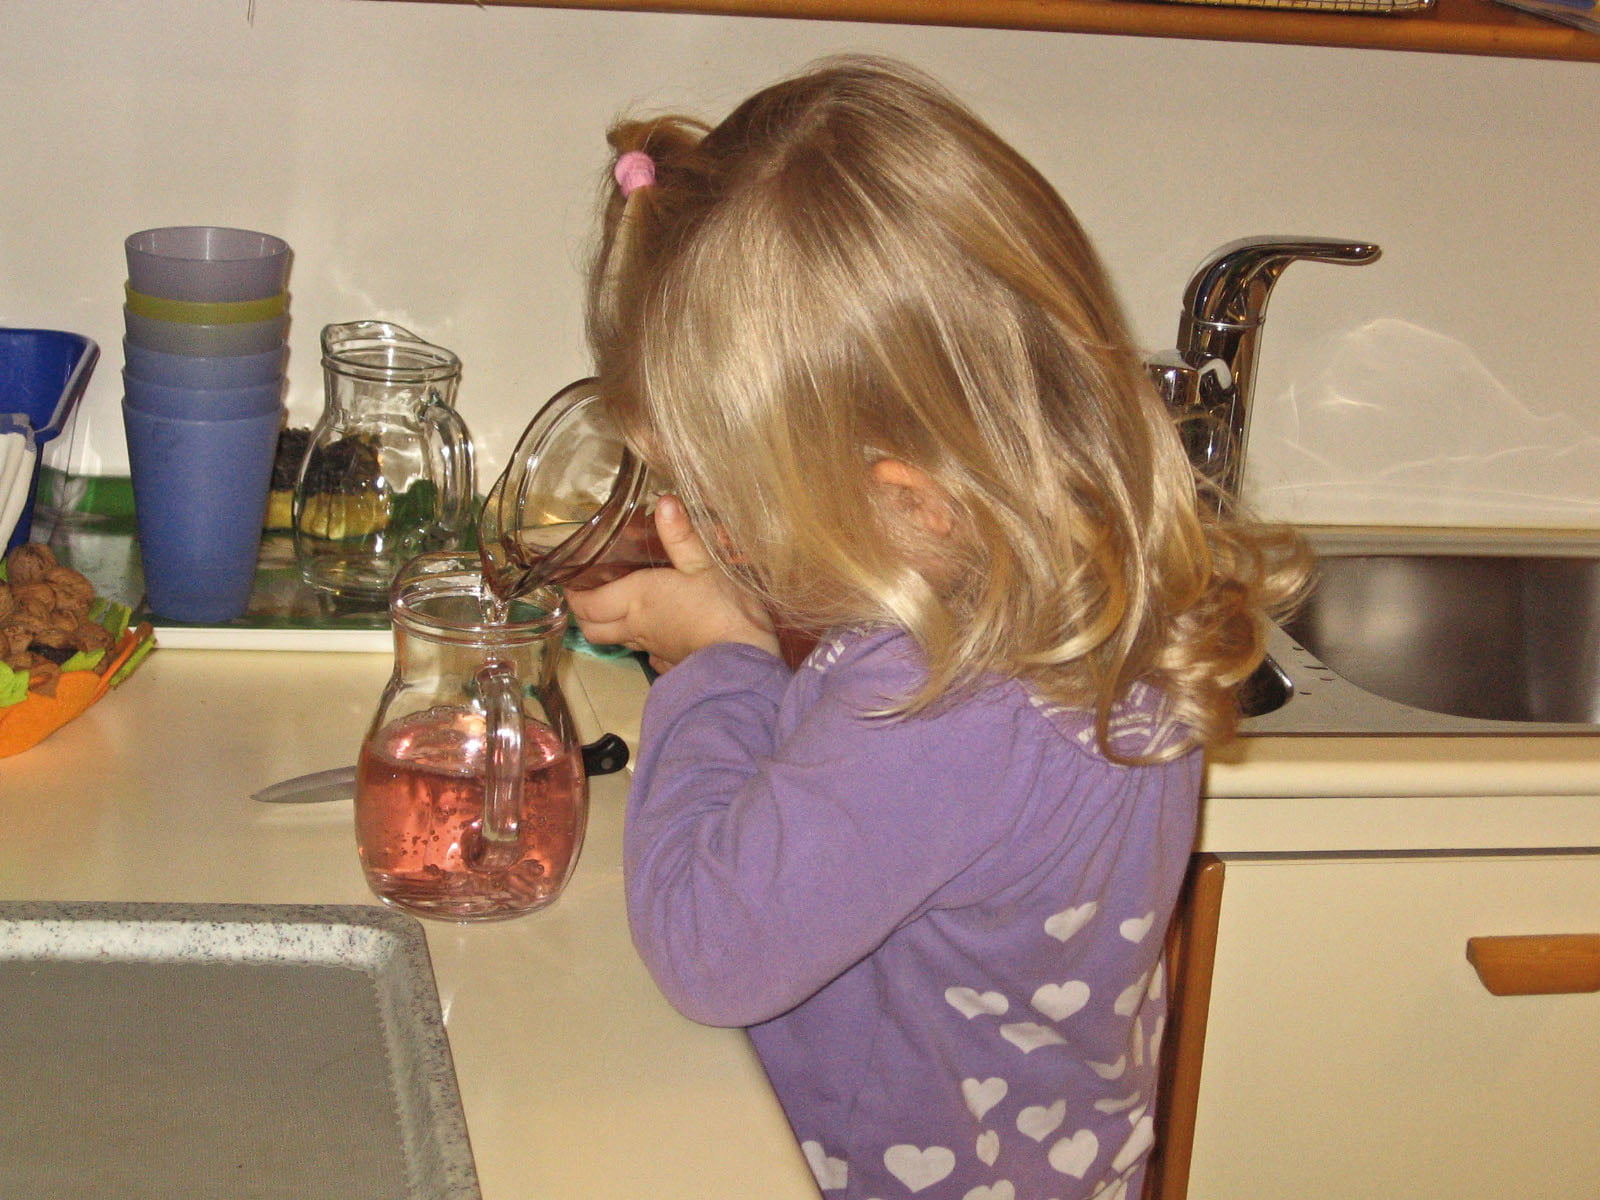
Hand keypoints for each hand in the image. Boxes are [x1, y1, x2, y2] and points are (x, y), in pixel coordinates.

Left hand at [567, 495, 780, 672]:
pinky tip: (657, 630)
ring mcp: (653, 648)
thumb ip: (681, 535)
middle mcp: (637, 626)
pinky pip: (647, 653)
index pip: (588, 603)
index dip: (574, 593)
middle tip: (589, 593)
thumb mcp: (704, 564)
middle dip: (584, 612)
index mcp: (637, 599)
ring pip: (616, 640)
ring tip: (618, 607)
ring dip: (610, 626)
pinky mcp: (672, 663)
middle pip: (593, 628)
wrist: (743, 660)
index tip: (572, 579)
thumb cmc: (722, 609)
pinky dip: (642, 642)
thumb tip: (665, 502)